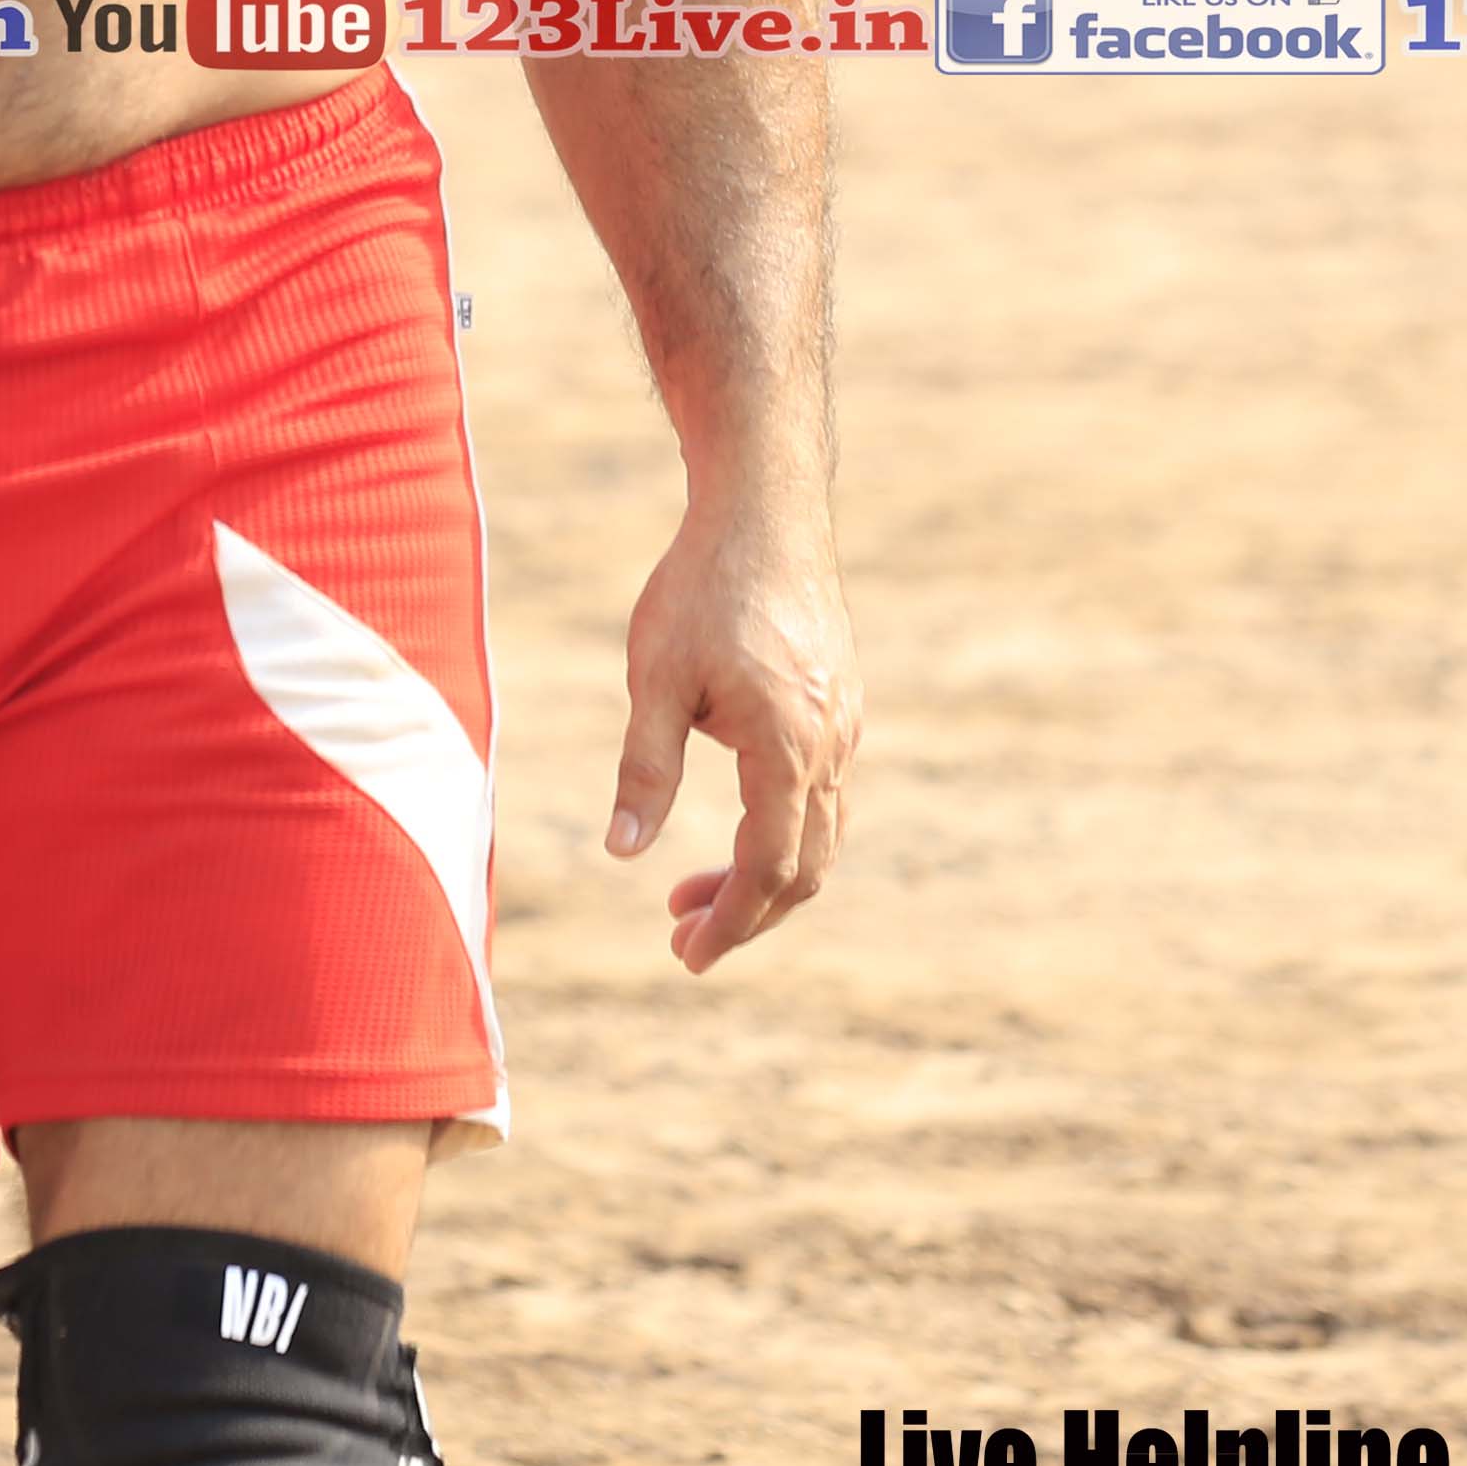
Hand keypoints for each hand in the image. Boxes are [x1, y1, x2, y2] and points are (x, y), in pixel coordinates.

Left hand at [605, 485, 858, 972]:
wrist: (766, 509)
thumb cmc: (702, 586)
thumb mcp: (654, 678)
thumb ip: (644, 769)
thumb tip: (622, 853)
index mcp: (787, 749)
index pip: (769, 870)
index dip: (730, 923)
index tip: (686, 955)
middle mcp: (831, 747)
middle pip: (806, 869)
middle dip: (746, 915)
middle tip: (681, 936)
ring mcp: (844, 726)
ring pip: (820, 834)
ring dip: (764, 874)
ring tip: (692, 891)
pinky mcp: (842, 705)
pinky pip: (825, 795)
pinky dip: (784, 831)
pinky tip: (738, 820)